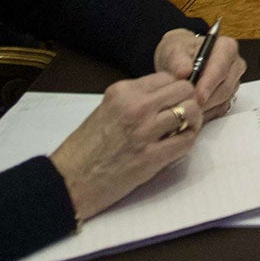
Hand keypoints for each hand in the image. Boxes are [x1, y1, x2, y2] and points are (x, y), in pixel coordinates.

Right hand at [48, 72, 203, 221]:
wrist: (67, 183)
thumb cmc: (84, 150)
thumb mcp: (106, 110)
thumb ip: (134, 100)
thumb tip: (165, 97)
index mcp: (123, 92)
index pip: (168, 77)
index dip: (175, 89)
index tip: (174, 101)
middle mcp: (135, 107)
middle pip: (184, 90)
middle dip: (188, 101)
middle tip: (183, 116)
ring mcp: (144, 132)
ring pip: (191, 111)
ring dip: (192, 122)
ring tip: (182, 131)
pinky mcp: (150, 157)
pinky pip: (186, 141)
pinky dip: (187, 142)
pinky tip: (176, 146)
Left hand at [153, 28, 244, 120]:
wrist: (180, 59)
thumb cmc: (180, 51)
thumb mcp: (174, 51)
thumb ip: (178, 61)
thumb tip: (184, 72)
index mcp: (227, 48)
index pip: (221, 69)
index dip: (209, 84)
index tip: (198, 96)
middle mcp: (234, 65)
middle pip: (225, 88)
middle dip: (206, 100)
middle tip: (187, 106)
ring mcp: (233, 82)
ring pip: (223, 101)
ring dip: (205, 108)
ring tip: (186, 108)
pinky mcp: (228, 96)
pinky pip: (220, 109)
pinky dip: (206, 113)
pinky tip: (191, 112)